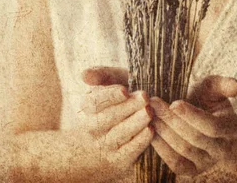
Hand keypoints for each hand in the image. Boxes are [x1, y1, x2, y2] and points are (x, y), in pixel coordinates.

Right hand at [75, 67, 154, 181]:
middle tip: (144, 97)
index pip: (93, 103)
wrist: (121, 132)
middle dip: (127, 107)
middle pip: (107, 118)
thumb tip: (85, 75)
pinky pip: (129, 150)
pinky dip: (140, 140)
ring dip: (135, 122)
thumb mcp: (113, 82)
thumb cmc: (121, 100)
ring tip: (148, 112)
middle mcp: (92, 129)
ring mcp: (104, 147)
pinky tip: (151, 129)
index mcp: (88, 108)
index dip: (110, 96)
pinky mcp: (119, 161)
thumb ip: (101, 75)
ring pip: (119, 134)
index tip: (124, 90)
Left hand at [149, 76, 236, 176]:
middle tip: (153, 103)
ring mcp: (207, 162)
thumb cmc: (210, 103)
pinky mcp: (192, 170)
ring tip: (149, 114)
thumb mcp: (216, 90)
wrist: (209, 123)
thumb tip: (235, 86)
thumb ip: (223, 85)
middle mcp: (221, 150)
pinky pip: (176, 163)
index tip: (174, 103)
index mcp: (231, 129)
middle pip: (195, 138)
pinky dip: (161, 148)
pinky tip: (150, 131)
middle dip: (172, 119)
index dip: (193, 116)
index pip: (213, 126)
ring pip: (184, 150)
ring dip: (164, 132)